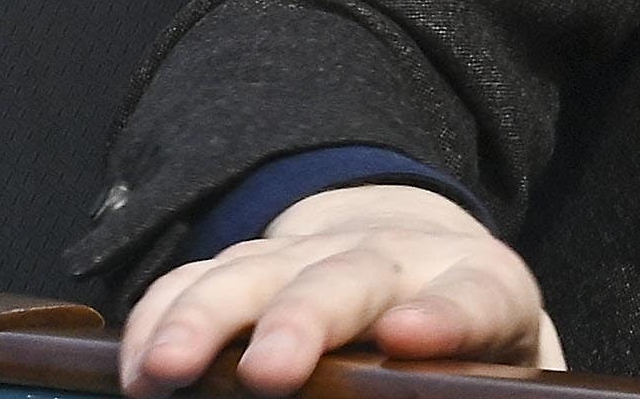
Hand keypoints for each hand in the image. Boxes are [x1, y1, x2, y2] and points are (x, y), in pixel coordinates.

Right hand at [120, 183, 560, 397]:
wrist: (423, 257)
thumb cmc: (472, 347)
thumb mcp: (502, 370)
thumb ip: (496, 393)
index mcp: (480, 287)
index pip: (472, 299)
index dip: (444, 318)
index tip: (410, 336)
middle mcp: (396, 259)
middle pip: (349, 278)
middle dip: (305, 319)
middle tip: (271, 371)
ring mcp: (317, 254)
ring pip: (257, 270)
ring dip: (206, 318)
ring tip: (164, 371)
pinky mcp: (254, 264)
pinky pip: (199, 277)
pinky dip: (163, 314)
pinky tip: (137, 363)